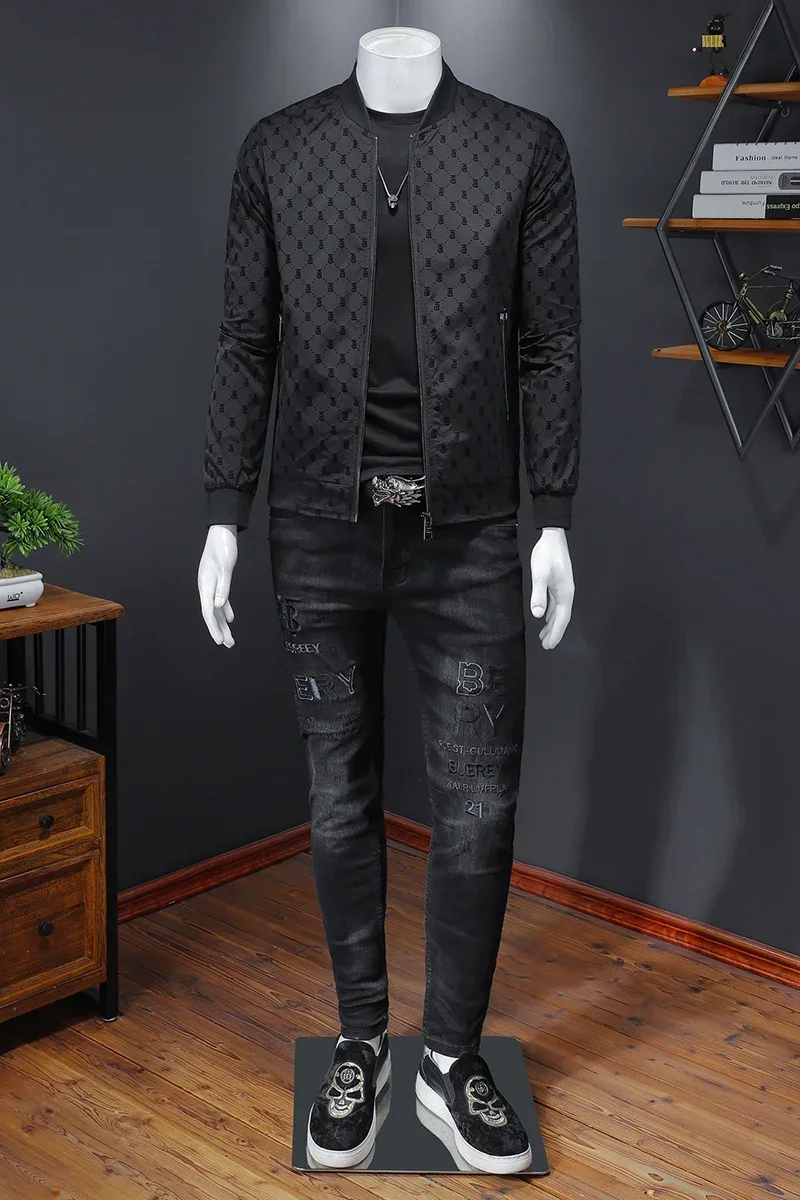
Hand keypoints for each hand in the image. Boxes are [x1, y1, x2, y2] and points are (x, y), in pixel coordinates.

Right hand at [198, 524, 237, 646]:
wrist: (222, 532)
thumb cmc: (223, 548)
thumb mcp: (225, 567)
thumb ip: (223, 587)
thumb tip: (218, 606)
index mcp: (206, 585)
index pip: (208, 612)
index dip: (213, 628)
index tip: (220, 640)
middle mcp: (206, 587)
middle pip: (211, 614)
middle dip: (219, 630)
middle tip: (228, 644)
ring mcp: (211, 584)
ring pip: (216, 609)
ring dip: (223, 623)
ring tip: (229, 637)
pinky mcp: (218, 580)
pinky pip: (220, 600)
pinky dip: (225, 610)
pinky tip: (230, 618)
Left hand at [529, 528, 574, 650]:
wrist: (553, 537)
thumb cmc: (546, 554)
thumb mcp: (540, 574)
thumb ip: (539, 594)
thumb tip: (538, 615)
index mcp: (565, 594)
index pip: (561, 619)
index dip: (556, 633)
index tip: (550, 645)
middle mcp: (566, 593)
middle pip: (561, 618)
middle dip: (554, 632)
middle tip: (546, 645)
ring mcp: (563, 589)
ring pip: (558, 612)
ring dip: (552, 624)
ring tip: (544, 636)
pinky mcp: (558, 584)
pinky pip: (555, 604)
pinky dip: (551, 613)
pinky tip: (545, 617)